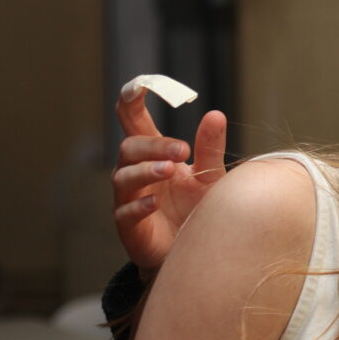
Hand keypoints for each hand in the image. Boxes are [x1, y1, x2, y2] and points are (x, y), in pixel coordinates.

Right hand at [112, 89, 226, 275]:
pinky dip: (139, 205)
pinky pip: (125, 212)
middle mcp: (139, 174)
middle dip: (153, 146)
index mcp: (155, 156)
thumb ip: (210, 149)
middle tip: (182, 151)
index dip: (131, 103)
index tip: (137, 86)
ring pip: (123, 178)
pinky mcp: (130, 228)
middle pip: (129, 148)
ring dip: (146, 171)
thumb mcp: (211, 177)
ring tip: (170, 170)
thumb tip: (216, 115)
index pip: (134, 123)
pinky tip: (154, 203)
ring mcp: (130, 200)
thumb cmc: (199, 210)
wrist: (196, 252)